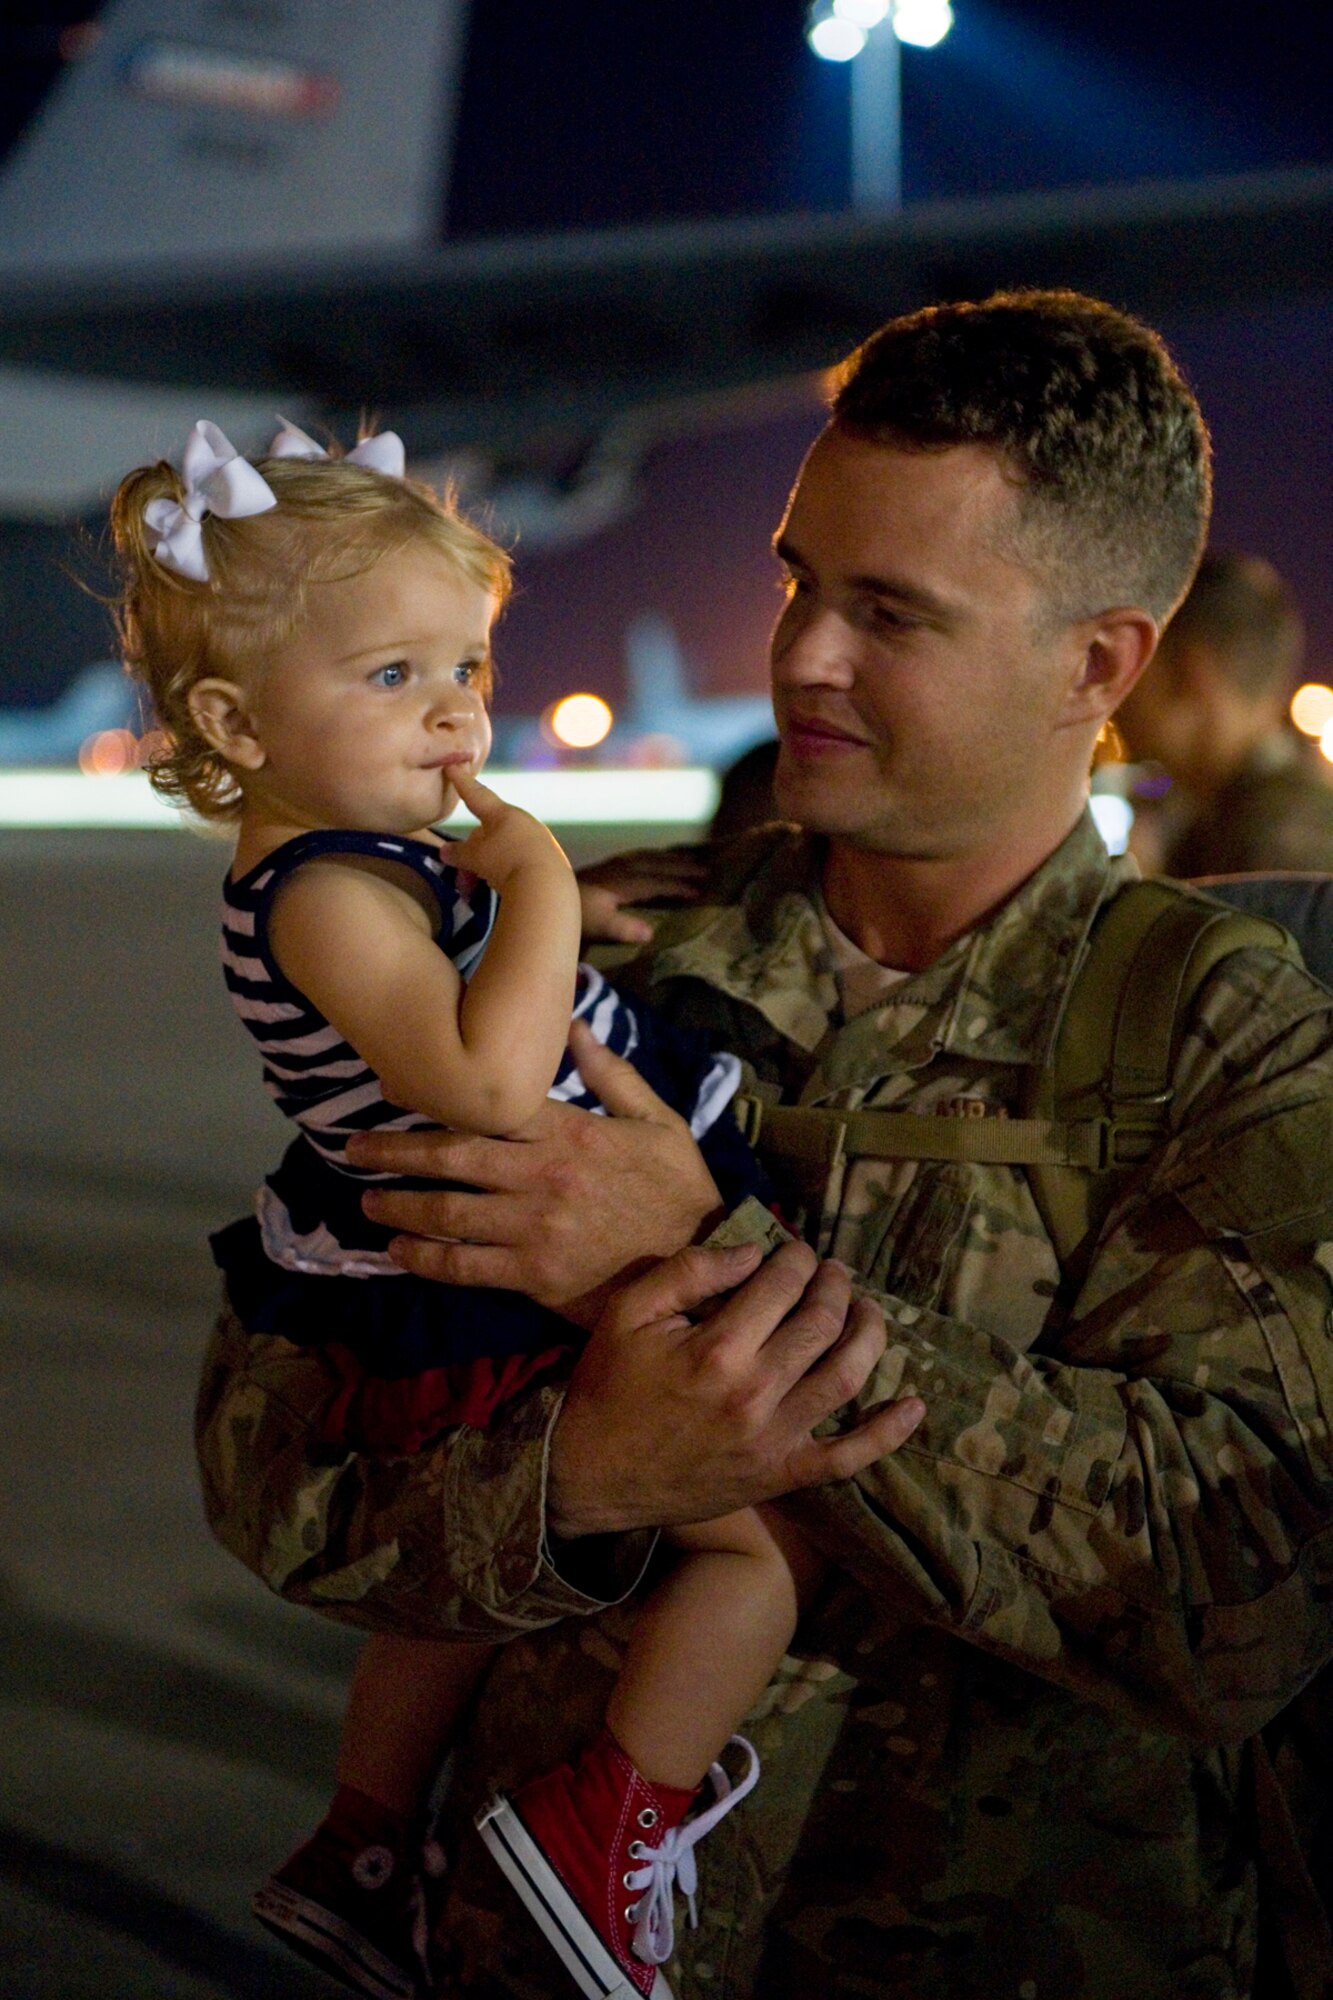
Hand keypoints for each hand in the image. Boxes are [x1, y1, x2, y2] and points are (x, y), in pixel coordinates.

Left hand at [348, 1020, 723, 1319]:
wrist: (706, 1263)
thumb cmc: (680, 1188)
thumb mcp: (659, 1120)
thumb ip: (611, 1073)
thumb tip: (573, 1021)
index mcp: (570, 1132)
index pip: (489, 1108)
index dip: (434, 1098)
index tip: (392, 1092)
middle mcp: (543, 1177)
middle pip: (452, 1158)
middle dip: (394, 1152)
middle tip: (352, 1148)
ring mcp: (535, 1231)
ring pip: (448, 1213)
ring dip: (399, 1205)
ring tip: (367, 1199)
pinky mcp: (535, 1279)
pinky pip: (465, 1268)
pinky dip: (424, 1258)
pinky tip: (398, 1250)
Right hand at [442, 769, 572, 893]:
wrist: (547, 887)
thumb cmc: (506, 863)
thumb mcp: (476, 858)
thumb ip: (459, 853)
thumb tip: (446, 851)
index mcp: (503, 814)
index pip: (477, 794)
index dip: (462, 782)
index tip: (453, 766)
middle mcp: (523, 822)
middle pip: (489, 831)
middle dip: (473, 852)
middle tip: (462, 878)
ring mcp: (539, 840)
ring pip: (503, 849)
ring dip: (487, 867)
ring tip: (478, 888)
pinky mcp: (549, 860)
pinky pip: (520, 862)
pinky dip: (506, 873)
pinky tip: (503, 888)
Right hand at [547, 1239, 926, 1536]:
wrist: (589, 1476)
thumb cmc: (608, 1387)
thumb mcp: (630, 1313)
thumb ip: (691, 1272)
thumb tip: (753, 1252)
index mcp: (718, 1348)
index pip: (782, 1284)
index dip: (796, 1257)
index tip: (795, 1250)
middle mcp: (756, 1392)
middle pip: (822, 1323)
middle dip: (835, 1285)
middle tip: (833, 1272)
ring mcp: (774, 1439)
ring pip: (847, 1377)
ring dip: (869, 1334)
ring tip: (868, 1311)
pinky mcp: (782, 1476)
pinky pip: (848, 1457)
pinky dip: (887, 1433)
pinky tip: (914, 1405)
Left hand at [576, 844, 709, 945]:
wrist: (546, 894)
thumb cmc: (574, 914)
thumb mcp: (598, 926)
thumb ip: (623, 929)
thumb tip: (651, 933)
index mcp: (622, 883)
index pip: (656, 883)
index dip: (678, 887)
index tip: (699, 892)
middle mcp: (621, 869)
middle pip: (657, 864)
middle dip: (682, 867)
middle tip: (706, 870)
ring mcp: (613, 864)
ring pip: (649, 856)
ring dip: (670, 857)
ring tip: (690, 858)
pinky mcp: (606, 864)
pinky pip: (638, 854)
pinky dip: (654, 854)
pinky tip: (657, 857)